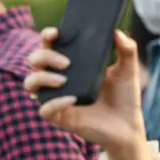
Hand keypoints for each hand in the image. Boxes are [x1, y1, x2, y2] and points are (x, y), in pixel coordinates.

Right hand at [24, 27, 154, 159]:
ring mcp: (57, 98)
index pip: (50, 46)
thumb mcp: (128, 71)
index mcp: (72, 65)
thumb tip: (119, 32)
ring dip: (42, 77)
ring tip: (64, 79)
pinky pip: (44, 109)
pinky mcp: (61, 117)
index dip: (47, 36)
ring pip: (31, 84)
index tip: (55, 32)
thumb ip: (127, 50)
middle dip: (45, 56)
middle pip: (35, 60)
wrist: (129, 127)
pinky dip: (54, 102)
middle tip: (67, 62)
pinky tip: (72, 99)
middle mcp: (60, 80)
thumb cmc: (125, 98)